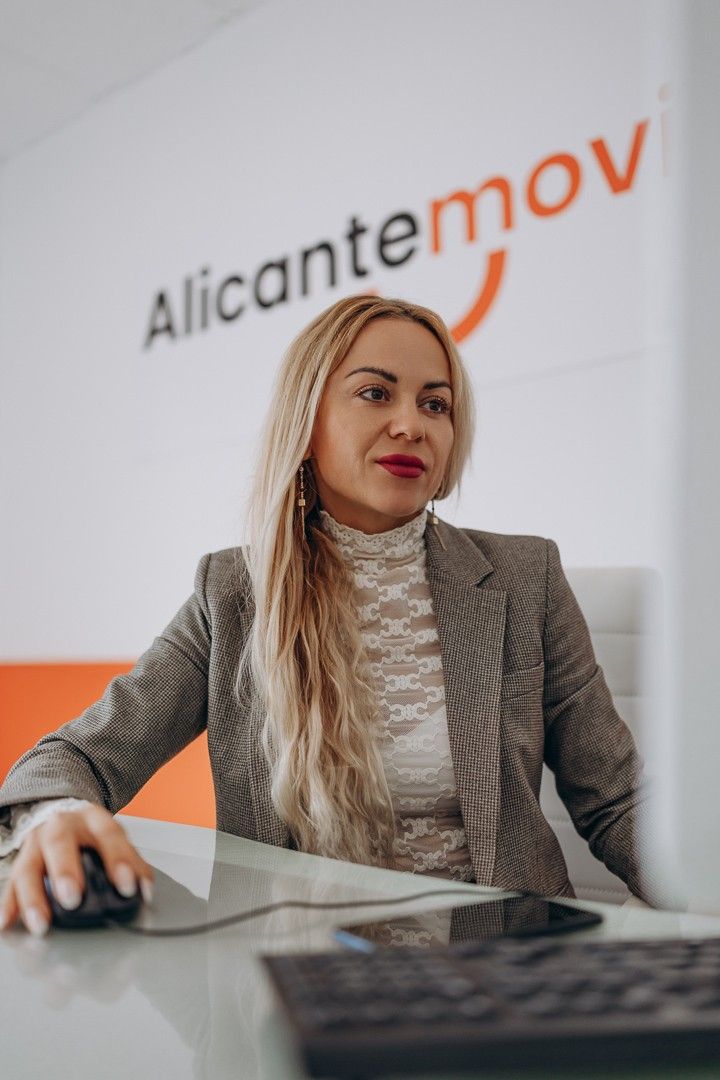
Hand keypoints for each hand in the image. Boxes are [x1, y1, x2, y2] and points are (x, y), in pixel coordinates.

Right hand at [0, 804, 153, 935]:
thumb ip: (130, 863)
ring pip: (28, 867)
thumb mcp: (114, 839)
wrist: (63, 817)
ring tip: (41, 923)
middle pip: (59, 843)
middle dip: (65, 871)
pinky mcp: (20, 862)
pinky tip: (7, 922)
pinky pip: (11, 884)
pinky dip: (9, 904)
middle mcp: (60, 827)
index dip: (118, 860)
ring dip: (33, 897)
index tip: (127, 886)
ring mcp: (36, 844)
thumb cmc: (92, 834)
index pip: (108, 834)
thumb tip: (144, 891)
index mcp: (92, 819)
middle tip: (73, 898)